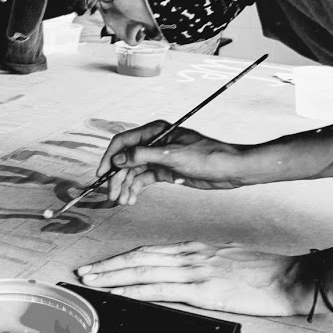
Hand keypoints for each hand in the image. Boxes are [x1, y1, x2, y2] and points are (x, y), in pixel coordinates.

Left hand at [76, 242, 310, 315]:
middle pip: (139, 259)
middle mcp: (190, 256)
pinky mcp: (203, 291)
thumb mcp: (228, 259)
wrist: (292, 278)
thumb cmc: (266, 271)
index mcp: (196, 248)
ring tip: (92, 282)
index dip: (123, 258)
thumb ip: (203, 264)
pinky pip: (162, 290)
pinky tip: (121, 294)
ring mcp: (195, 272)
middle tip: (85, 272)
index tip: (103, 264)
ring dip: (114, 277)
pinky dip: (137, 291)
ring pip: (144, 272)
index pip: (150, 252)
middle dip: (109, 266)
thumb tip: (183, 274)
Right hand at [96, 121, 255, 204]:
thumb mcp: (171, 156)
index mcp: (155, 131)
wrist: (229, 169)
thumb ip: (142, 156)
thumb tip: (118, 158)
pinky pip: (144, 179)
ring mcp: (159, 158)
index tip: (102, 173)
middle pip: (126, 159)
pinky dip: (136, 189)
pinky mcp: (165, 171)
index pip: (123, 142)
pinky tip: (132, 199)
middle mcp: (154, 143)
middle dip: (118, 177)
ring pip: (134, 172)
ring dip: (126, 186)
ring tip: (123, 201)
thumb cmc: (206, 157)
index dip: (110, 157)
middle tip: (113, 195)